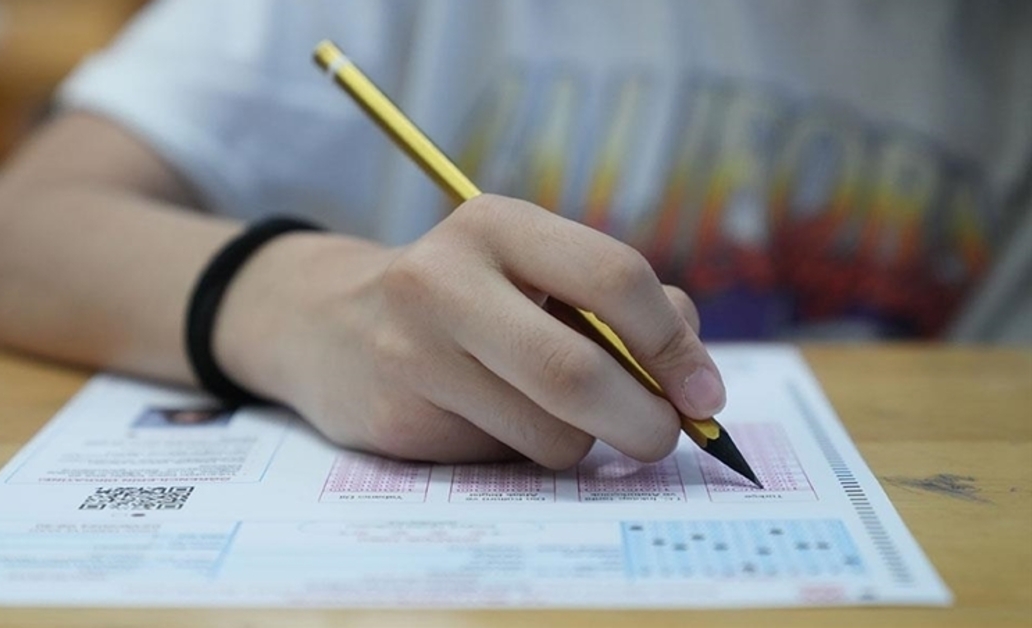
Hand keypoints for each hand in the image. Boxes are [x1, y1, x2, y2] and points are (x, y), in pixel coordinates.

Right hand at [216, 194, 724, 467]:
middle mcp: (445, 280)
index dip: (675, 346)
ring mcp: (413, 354)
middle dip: (645, 420)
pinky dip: (527, 453)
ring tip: (549, 412)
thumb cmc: (462, 298)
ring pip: (550, 432)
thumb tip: (693, 376)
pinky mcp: (398, 418)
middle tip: (662, 436)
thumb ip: (617, 304)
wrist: (327, 324)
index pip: (615, 280)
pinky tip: (492, 420)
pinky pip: (506, 460)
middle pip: (578, 372)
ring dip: (581, 441)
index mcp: (496, 224)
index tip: (704, 394)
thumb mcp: (531, 269)